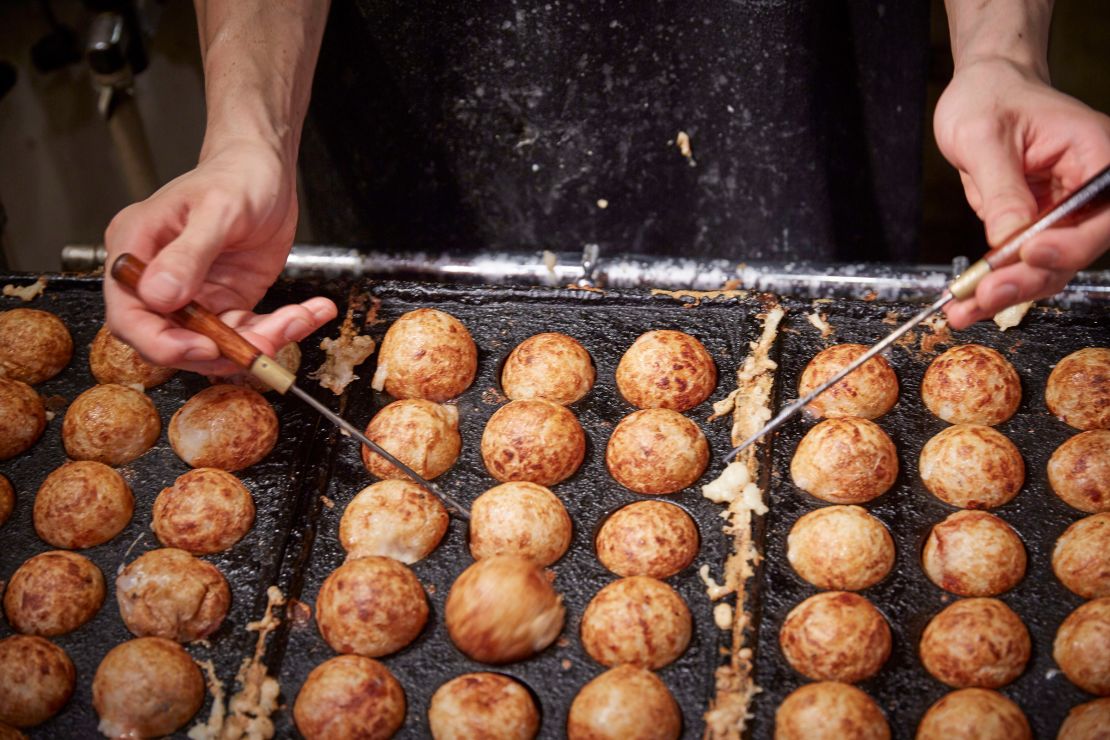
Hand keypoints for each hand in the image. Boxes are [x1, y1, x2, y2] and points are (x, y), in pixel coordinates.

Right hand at [103, 139, 336, 373]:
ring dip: (260, 341)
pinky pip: (247, 330)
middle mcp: (158, 279)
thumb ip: (188, 255)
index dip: (162, 342)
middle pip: (173, 340)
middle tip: (266, 344)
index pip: (130, 316)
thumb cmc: (237, 175)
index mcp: (136, 251)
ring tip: (301, 317)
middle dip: (222, 349)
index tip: (204, 345)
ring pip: (216, 342)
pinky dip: (281, 328)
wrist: (266, 169)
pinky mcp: (226, 301)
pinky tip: (312, 312)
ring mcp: (193, 294)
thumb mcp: (218, 209)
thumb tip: (159, 296)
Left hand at [933, 57, 1109, 327]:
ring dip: (1008, 292)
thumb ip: (1001, 189)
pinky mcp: (1039, 228)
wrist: (982, 90)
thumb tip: (1009, 241)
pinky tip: (966, 301)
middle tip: (985, 294)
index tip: (1030, 251)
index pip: (1101, 215)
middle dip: (1030, 277)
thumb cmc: (989, 97)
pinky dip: (996, 284)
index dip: (1070, 243)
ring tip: (964, 309)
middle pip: (1076, 250)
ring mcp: (1065, 213)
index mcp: (1097, 155)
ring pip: (1049, 267)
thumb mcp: (984, 136)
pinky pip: (1024, 264)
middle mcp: (1090, 189)